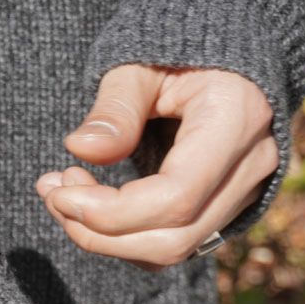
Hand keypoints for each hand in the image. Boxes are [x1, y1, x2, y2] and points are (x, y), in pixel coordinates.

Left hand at [36, 64, 278, 269]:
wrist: (221, 59)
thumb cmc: (176, 52)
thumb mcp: (140, 66)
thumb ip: (115, 107)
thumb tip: (79, 148)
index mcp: (237, 119)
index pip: (176, 196)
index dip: (110, 211)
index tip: (58, 192)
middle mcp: (252, 165)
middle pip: (173, 237)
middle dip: (99, 232)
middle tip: (53, 193)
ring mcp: (246, 192)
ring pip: (173, 251)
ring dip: (106, 239)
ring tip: (63, 195)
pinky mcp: (226, 208)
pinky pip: (174, 244)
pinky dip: (125, 238)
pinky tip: (90, 206)